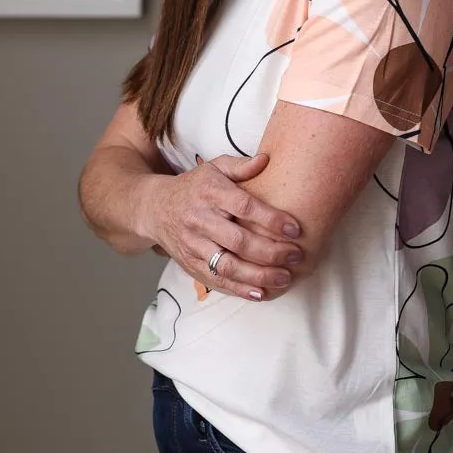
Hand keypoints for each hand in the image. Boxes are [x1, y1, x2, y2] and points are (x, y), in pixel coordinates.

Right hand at [149, 153, 302, 300]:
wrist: (155, 208)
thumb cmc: (194, 187)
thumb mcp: (214, 168)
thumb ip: (240, 166)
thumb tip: (266, 160)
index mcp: (210, 192)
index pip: (244, 207)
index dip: (271, 219)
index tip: (295, 229)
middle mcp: (199, 220)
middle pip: (238, 241)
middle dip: (271, 252)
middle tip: (297, 255)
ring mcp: (192, 245)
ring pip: (227, 266)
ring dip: (259, 276)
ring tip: (285, 277)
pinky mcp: (190, 264)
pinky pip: (216, 280)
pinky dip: (239, 289)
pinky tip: (261, 292)